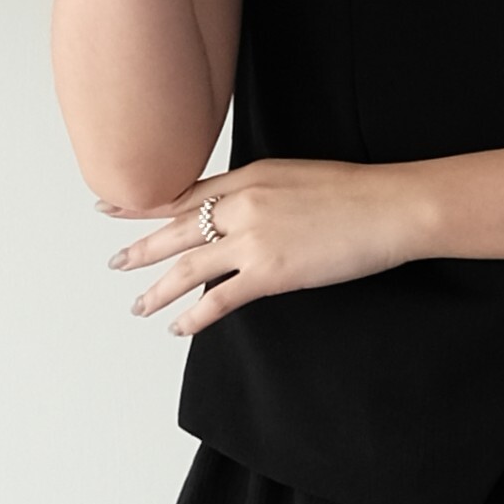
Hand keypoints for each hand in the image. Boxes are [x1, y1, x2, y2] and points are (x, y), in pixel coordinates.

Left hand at [106, 158, 434, 333]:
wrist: (391, 207)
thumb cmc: (357, 193)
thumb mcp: (296, 176)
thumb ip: (260, 192)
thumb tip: (240, 214)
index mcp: (249, 177)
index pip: (184, 193)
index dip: (144, 204)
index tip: (112, 209)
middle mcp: (241, 205)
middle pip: (176, 230)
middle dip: (141, 249)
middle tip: (116, 263)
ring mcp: (253, 238)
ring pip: (187, 268)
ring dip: (158, 290)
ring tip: (139, 306)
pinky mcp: (270, 272)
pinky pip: (218, 299)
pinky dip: (194, 316)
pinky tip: (180, 327)